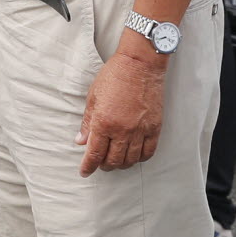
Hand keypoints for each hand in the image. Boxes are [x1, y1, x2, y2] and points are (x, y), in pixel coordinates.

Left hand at [78, 43, 166, 175]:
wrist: (139, 65)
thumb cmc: (114, 76)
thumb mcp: (93, 97)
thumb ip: (88, 122)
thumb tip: (81, 141)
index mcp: (104, 122)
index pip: (95, 153)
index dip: (88, 166)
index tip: (85, 172)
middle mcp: (122, 130)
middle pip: (112, 160)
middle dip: (104, 165)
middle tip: (100, 163)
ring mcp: (140, 130)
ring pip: (130, 160)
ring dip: (121, 164)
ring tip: (115, 161)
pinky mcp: (154, 128)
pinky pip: (148, 152)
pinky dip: (140, 158)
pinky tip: (134, 156)